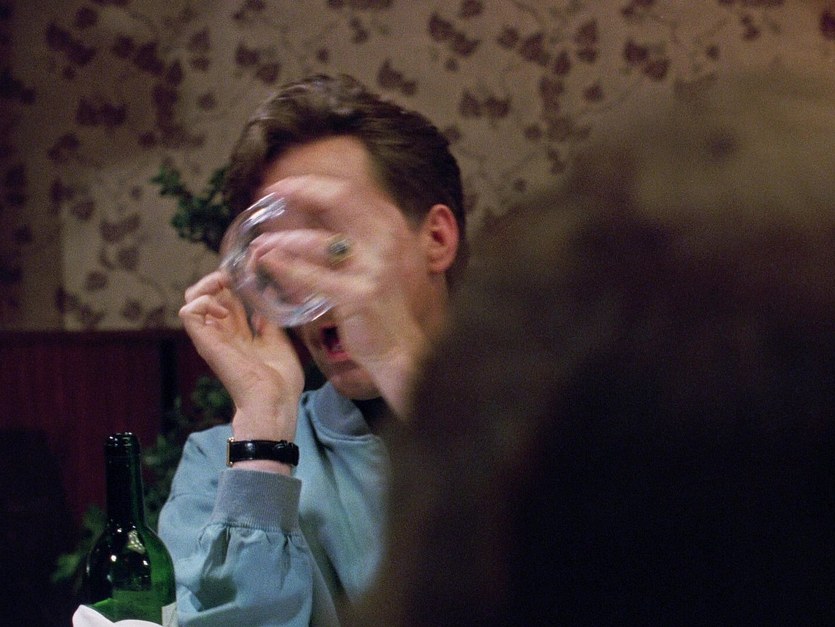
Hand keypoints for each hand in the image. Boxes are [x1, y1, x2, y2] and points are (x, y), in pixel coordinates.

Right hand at [179, 270, 303, 443]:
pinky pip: (187, 312)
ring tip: (224, 284)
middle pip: (208, 295)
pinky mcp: (206, 342)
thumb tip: (266, 301)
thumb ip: (269, 323)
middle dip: (220, 278)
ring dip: (207, 285)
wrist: (274, 402)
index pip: (228, 299)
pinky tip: (220, 305)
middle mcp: (224, 333)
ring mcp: (213, 337)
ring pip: (192, 299)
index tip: (249, 272)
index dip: (234, 282)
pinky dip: (201, 301)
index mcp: (241, 334)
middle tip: (235, 275)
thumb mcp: (279, 342)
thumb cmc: (280, 382)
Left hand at [249, 174, 439, 413]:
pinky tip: (269, 263)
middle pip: (339, 199)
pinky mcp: (359, 294)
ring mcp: (375, 266)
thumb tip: (307, 214)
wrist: (398, 348)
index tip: (281, 185)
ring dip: (285, 240)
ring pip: (321, 242)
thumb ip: (346, 239)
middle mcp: (386, 240)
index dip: (311, 184)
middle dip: (299, 191)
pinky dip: (288, 268)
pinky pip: (316, 277)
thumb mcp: (370, 262)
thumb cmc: (376, 306)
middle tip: (267, 194)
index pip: (348, 191)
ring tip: (260, 243)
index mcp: (388, 227)